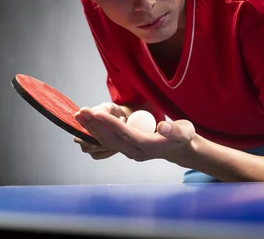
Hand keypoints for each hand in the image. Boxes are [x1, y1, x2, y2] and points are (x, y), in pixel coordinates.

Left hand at [74, 107, 195, 162]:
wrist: (180, 150)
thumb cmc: (183, 137)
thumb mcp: (184, 131)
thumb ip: (174, 130)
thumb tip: (162, 126)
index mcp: (148, 146)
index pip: (125, 133)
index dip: (110, 123)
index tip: (97, 113)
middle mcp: (135, 151)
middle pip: (111, 138)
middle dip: (94, 125)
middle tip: (80, 112)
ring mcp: (129, 151)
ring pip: (107, 140)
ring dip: (92, 128)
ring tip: (79, 115)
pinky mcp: (126, 148)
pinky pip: (108, 141)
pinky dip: (97, 131)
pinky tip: (87, 123)